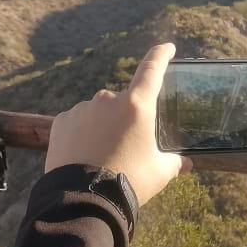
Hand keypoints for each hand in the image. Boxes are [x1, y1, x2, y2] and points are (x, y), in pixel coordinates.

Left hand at [45, 43, 190, 205]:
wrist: (83, 198)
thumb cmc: (128, 181)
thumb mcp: (159, 173)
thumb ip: (173, 162)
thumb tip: (186, 164)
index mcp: (137, 105)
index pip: (152, 70)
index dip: (161, 56)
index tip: (167, 47)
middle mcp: (108, 99)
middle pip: (123, 103)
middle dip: (126, 120)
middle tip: (127, 148)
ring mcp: (82, 109)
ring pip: (98, 114)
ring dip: (103, 128)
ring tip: (103, 158)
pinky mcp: (61, 121)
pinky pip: (77, 123)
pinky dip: (82, 134)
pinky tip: (84, 157)